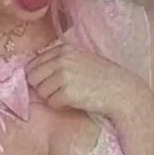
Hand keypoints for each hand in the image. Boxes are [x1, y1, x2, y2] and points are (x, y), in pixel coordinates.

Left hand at [25, 42, 143, 119]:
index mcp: (63, 49)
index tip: (49, 82)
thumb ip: (58, 61)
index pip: (33, 63)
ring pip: (40, 92)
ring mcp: (64, 76)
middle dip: (42, 87)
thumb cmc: (103, 77)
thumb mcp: (81, 59)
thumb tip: (30, 74)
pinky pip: (51, 103)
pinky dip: (60, 105)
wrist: (123, 91)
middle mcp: (61, 60)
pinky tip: (75, 101)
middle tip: (59, 91)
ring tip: (71, 95)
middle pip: (33, 77)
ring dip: (52, 97)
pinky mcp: (67, 93)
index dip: (38, 76)